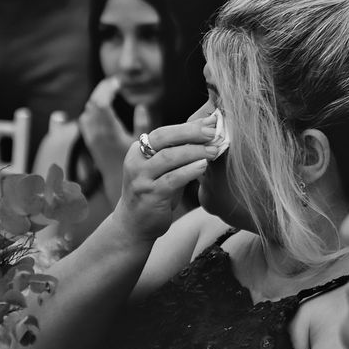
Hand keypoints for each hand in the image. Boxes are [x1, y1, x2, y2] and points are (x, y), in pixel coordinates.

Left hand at [79, 78, 150, 201]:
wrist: (118, 184)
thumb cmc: (136, 165)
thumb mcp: (144, 144)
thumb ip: (142, 123)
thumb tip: (141, 105)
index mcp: (109, 132)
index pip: (101, 103)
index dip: (108, 89)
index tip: (119, 82)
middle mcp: (96, 133)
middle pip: (92, 103)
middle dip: (103, 90)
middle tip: (115, 83)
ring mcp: (91, 137)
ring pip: (88, 110)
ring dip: (98, 98)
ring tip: (111, 92)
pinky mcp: (89, 140)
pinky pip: (86, 118)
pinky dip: (93, 109)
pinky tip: (102, 108)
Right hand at [115, 114, 218, 241]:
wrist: (134, 225)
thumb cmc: (155, 192)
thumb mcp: (163, 170)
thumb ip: (178, 152)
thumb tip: (207, 130)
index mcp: (138, 150)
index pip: (164, 132)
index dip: (188, 126)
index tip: (210, 123)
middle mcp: (136, 161)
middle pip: (164, 139)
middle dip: (191, 133)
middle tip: (213, 132)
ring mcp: (141, 179)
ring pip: (169, 158)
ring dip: (194, 151)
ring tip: (214, 150)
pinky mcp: (149, 196)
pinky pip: (172, 179)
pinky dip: (189, 170)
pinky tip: (203, 166)